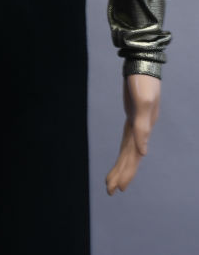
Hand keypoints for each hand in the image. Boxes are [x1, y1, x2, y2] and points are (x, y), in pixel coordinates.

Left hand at [105, 73, 160, 195]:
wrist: (141, 63)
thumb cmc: (143, 81)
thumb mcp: (144, 102)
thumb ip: (143, 128)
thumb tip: (142, 153)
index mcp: (143, 128)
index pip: (134, 156)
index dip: (126, 172)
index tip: (117, 188)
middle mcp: (141, 128)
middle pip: (130, 157)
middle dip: (122, 174)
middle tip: (110, 192)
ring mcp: (137, 122)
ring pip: (128, 149)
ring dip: (121, 166)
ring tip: (112, 182)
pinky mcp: (132, 115)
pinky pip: (128, 138)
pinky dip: (125, 151)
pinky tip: (123, 158)